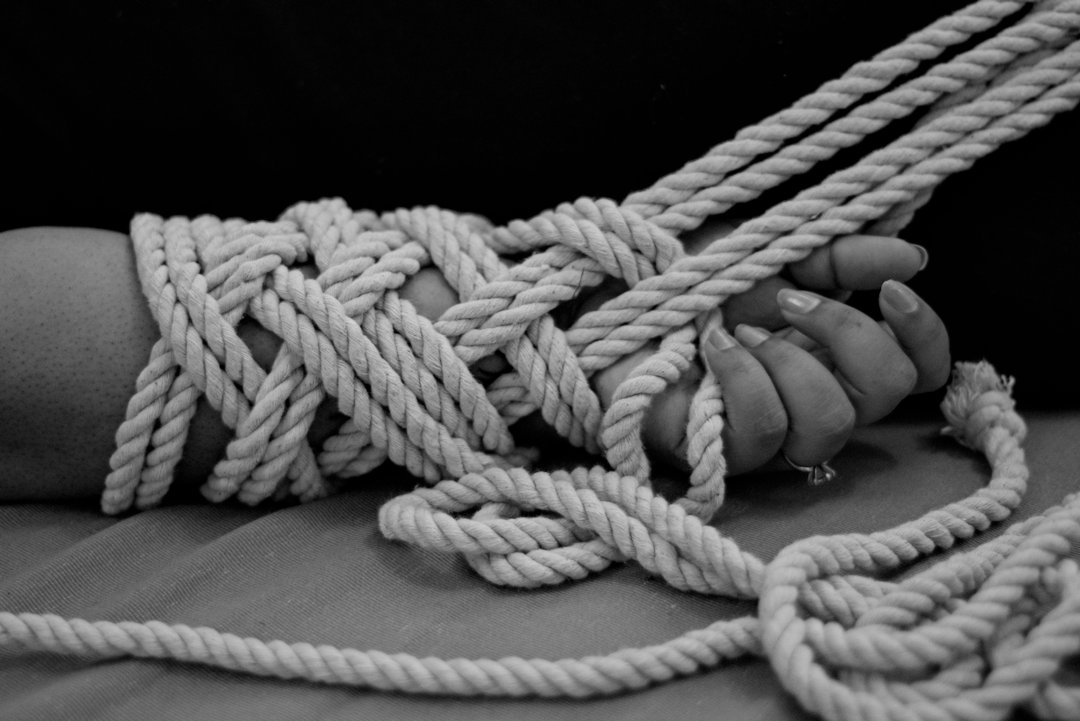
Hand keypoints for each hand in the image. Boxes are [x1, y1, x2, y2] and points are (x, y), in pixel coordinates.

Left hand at [593, 218, 949, 475]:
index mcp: (831, 352)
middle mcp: (810, 400)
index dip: (926, 337)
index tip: (891, 289)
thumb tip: (913, 255)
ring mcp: (765, 435)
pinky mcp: (715, 454)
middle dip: (848, 336)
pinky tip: (712, 345)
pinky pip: (762, 433)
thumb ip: (838, 255)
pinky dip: (742, 378)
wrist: (602, 294)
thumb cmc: (682, 275)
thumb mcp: (766, 248)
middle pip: (885, 397)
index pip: (917, 372)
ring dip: (788, 360)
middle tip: (790, 297)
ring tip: (738, 326)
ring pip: (826, 425)